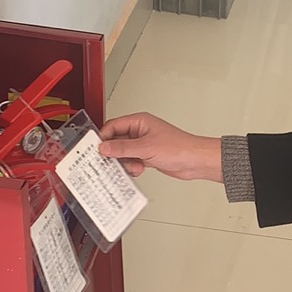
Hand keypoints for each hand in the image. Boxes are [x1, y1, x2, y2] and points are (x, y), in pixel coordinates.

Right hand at [98, 112, 222, 182]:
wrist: (194, 162)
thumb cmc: (179, 148)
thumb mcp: (146, 148)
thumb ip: (123, 148)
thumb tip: (104, 147)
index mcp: (140, 121)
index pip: (113, 126)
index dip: (103, 137)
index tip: (97, 149)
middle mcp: (140, 132)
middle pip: (116, 141)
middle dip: (114, 153)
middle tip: (110, 162)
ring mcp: (143, 145)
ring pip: (123, 153)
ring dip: (125, 162)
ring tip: (133, 166)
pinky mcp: (147, 156)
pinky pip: (131, 161)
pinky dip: (132, 167)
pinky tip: (139, 169)